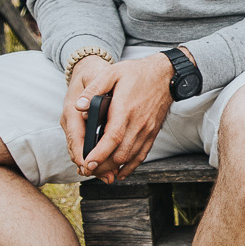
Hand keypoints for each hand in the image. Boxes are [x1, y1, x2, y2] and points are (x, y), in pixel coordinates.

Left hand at [62, 53, 174, 182]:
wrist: (165, 75)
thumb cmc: (137, 73)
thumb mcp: (112, 73)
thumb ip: (94, 89)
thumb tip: (79, 106)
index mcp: (125, 109)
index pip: (112, 138)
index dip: (100, 153)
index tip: (88, 163)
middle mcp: (138, 123)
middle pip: (120, 153)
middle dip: (103, 165)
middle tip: (87, 170)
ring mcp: (147, 130)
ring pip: (130, 157)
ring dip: (114, 168)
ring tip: (99, 172)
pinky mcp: (152, 133)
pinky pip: (142, 155)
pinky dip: (131, 167)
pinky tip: (120, 173)